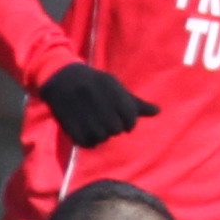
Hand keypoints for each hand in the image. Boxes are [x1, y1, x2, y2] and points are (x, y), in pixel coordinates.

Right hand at [41, 62, 156, 150]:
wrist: (61, 77)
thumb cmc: (95, 83)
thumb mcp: (115, 87)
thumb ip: (135, 103)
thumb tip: (158, 111)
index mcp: (111, 90)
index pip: (130, 118)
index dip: (128, 122)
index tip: (120, 117)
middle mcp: (97, 100)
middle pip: (116, 129)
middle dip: (113, 127)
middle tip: (104, 119)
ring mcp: (82, 111)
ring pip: (101, 137)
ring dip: (100, 134)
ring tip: (93, 123)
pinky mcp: (69, 122)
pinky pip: (86, 142)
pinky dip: (87, 140)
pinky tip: (85, 130)